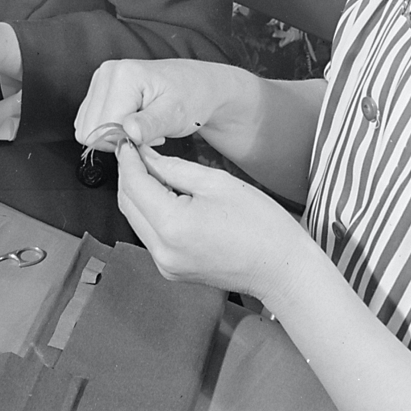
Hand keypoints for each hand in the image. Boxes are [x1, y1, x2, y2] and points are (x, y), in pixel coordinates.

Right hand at [75, 58, 223, 150]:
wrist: (197, 85)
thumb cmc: (191, 97)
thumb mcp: (175, 114)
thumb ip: (150, 124)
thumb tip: (128, 133)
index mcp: (123, 75)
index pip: (102, 126)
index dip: (125, 140)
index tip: (150, 135)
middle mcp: (106, 73)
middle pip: (89, 128)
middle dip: (118, 139)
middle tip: (147, 132)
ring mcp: (100, 80)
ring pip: (87, 127)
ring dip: (114, 136)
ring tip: (142, 127)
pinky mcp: (99, 90)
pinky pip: (91, 122)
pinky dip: (111, 130)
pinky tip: (134, 124)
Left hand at [116, 144, 309, 299]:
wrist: (282, 270)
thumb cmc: (260, 226)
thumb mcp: (215, 182)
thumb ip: (173, 168)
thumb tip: (145, 156)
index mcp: (173, 226)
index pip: (133, 184)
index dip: (127, 159)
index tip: (128, 140)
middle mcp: (162, 250)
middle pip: (127, 202)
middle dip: (129, 173)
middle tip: (137, 150)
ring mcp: (166, 264)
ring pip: (134, 218)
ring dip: (138, 192)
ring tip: (153, 169)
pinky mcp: (171, 270)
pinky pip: (148, 233)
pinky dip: (149, 211)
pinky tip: (163, 194)